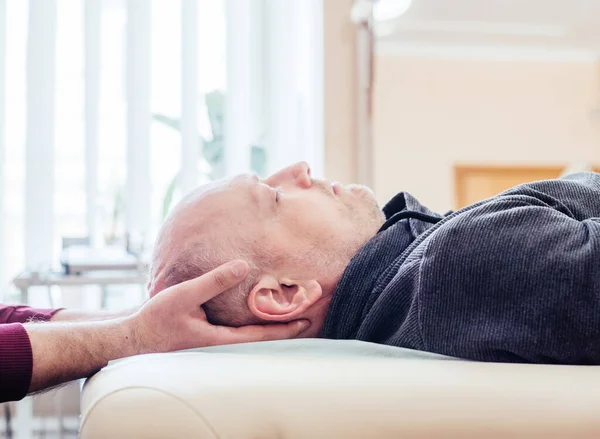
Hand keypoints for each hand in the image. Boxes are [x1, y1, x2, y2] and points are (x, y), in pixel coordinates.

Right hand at [128, 260, 309, 353]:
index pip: (262, 335)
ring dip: (270, 318)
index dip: (286, 328)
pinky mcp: (208, 329)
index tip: (307, 319)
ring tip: (290, 304)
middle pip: (261, 334)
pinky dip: (251, 314)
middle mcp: (222, 340)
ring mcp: (216, 336)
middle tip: (308, 310)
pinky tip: (256, 303)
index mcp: (221, 338)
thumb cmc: (157, 319)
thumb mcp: (185, 295)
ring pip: (250, 329)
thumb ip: (213, 281)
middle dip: (284, 323)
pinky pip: (236, 323)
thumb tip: (242, 266)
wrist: (135, 335)